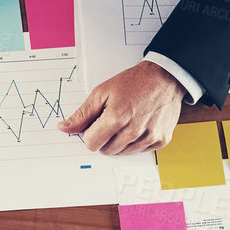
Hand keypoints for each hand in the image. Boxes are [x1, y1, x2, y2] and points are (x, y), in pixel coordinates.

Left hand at [59, 60, 186, 155]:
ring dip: (119, 141)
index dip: (90, 133)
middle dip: (104, 138)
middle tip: (111, 121)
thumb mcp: (102, 92)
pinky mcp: (160, 140)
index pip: (91, 144)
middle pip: (106, 151)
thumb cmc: (134, 82)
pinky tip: (138, 125)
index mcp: (117, 118)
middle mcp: (134, 131)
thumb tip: (65, 127)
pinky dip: (135, 142)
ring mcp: (149, 137)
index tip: (95, 124)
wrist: (165, 77)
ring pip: (122, 153)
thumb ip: (82, 113)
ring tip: (126, 121)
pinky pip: (139, 151)